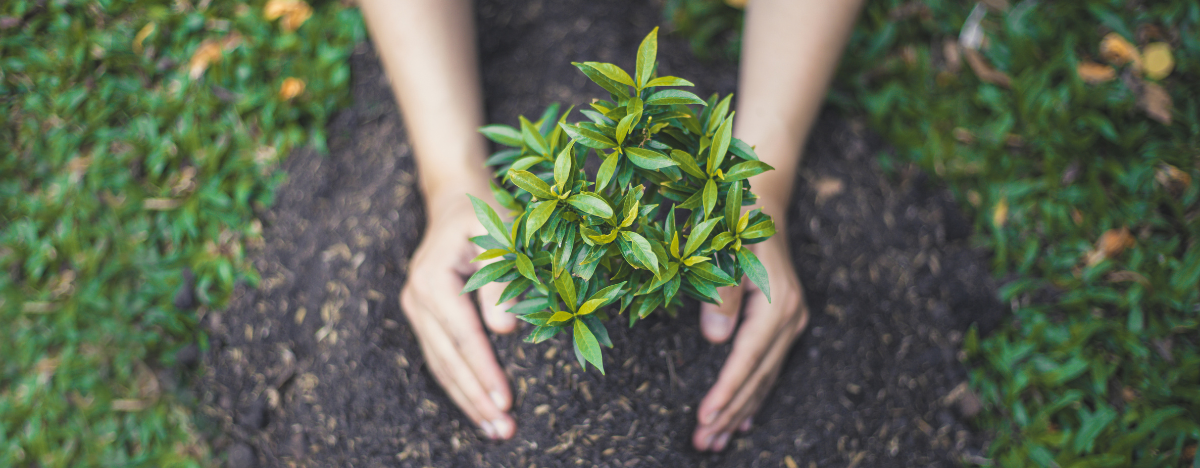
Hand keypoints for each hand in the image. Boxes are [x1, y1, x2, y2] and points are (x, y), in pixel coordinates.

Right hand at [400, 191, 519, 439]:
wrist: (455, 198)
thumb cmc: (486, 213)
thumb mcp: (501, 235)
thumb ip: (501, 282)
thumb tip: (505, 329)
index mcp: (433, 280)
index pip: (463, 336)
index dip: (484, 371)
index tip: (505, 401)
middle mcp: (417, 298)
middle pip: (448, 359)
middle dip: (476, 397)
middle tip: (504, 429)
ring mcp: (416, 309)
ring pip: (440, 365)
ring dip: (467, 400)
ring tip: (494, 430)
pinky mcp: (424, 317)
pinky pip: (440, 358)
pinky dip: (459, 385)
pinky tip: (478, 408)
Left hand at [691, 221, 808, 451]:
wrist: (763, 204)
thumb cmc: (737, 222)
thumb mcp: (726, 248)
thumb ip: (722, 292)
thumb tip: (715, 339)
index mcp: (776, 304)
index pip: (747, 359)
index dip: (725, 391)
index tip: (704, 418)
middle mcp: (790, 319)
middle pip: (757, 377)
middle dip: (729, 413)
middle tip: (702, 443)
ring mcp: (791, 323)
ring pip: (764, 379)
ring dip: (739, 413)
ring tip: (713, 443)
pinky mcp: (786, 325)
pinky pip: (769, 370)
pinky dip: (754, 398)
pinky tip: (742, 424)